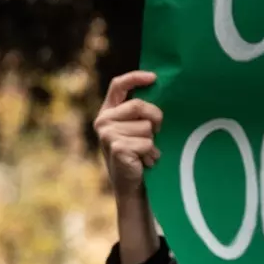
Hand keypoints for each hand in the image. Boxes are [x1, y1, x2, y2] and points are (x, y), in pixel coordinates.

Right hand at [94, 70, 162, 197]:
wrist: (130, 185)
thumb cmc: (137, 155)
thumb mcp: (136, 129)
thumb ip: (140, 112)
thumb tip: (159, 88)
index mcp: (108, 112)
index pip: (118, 85)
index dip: (135, 78)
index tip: (154, 77)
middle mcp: (103, 121)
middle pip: (139, 105)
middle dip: (155, 119)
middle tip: (156, 133)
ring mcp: (107, 134)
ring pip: (146, 126)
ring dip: (152, 142)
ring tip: (145, 153)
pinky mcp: (116, 147)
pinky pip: (146, 142)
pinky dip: (151, 153)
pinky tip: (144, 161)